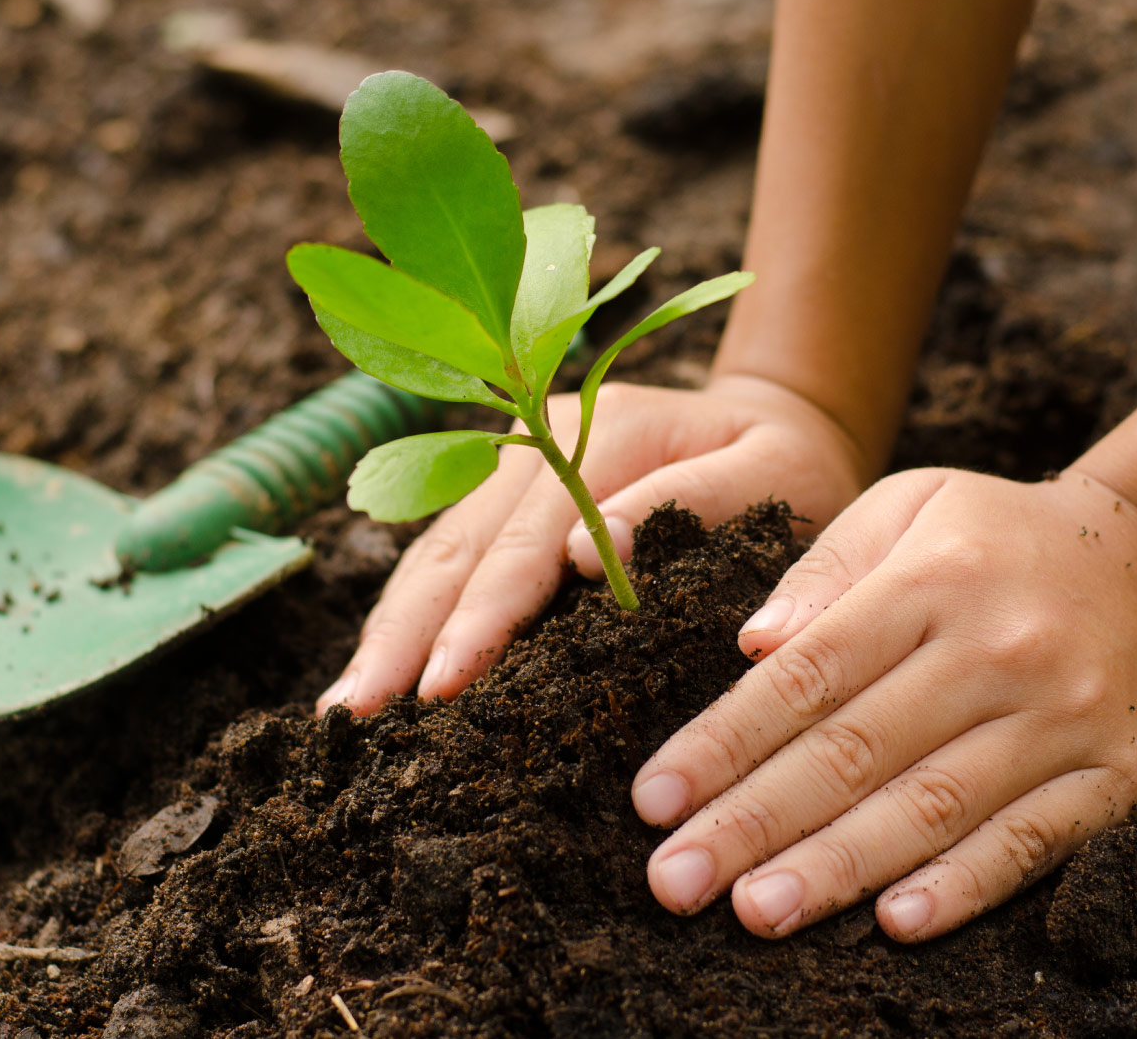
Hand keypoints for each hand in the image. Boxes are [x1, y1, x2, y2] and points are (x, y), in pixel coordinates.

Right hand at [316, 373, 870, 713]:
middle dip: (403, 635)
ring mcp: (512, 463)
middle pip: (456, 546)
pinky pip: (445, 557)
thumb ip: (691, 501)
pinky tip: (379, 669)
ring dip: (389, 630)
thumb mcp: (773, 475)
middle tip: (357, 716)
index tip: (444, 683)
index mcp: (601, 430)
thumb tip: (588, 553)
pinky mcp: (505, 494)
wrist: (782, 420)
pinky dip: (409, 614)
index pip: (525, 540)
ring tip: (345, 709)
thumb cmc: (791, 466)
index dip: (481, 615)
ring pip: (434, 552)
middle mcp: (537, 439)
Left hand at [629, 467, 1136, 940]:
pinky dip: (967, 886)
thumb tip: (751, 644)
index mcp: (928, 583)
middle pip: (854, 750)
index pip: (806, 676)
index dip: (723, 742)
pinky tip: (898, 923)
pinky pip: (1033, 840)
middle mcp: (993, 651)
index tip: (653, 798)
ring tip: (756, 911)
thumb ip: (826, 568)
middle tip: (674, 882)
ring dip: (838, 866)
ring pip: (933, 805)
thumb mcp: (913, 504)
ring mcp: (1061, 718)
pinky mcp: (1119, 775)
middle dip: (754, 821)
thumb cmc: (1003, 538)